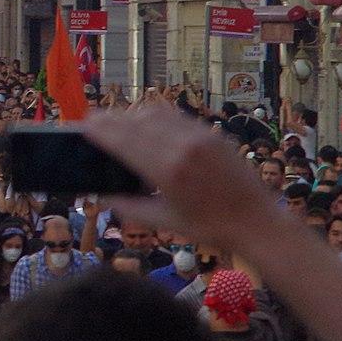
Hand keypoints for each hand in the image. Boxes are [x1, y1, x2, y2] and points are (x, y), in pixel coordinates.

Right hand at [82, 105, 282, 253]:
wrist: (257, 221)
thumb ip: (129, 206)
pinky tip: (146, 122)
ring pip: (154, 113)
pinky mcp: (211, 133)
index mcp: (168, 171)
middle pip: (135, 122)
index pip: (124, 140)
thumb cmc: (210, 227)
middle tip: (92, 120)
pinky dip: (155, 115)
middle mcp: (182, 147)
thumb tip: (101, 195)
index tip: (84, 125)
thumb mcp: (165, 221)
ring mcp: (199, 136)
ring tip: (118, 123)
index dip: (101, 130)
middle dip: (110, 119)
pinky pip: (175, 116)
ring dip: (132, 115)